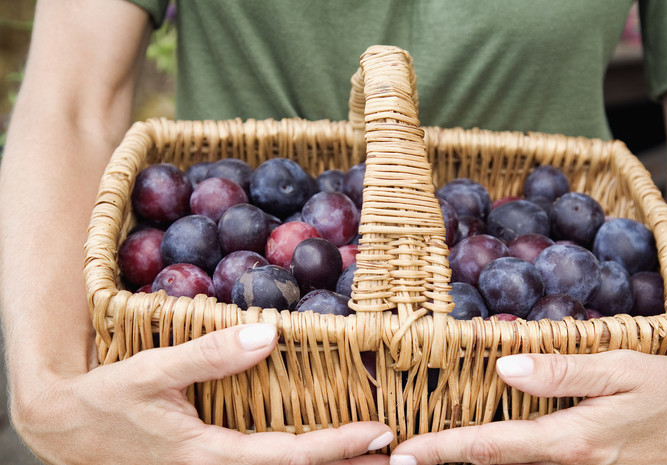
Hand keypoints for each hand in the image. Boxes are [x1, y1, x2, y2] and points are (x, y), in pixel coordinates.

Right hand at [12, 324, 392, 464]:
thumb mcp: (152, 373)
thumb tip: (270, 334)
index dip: (338, 447)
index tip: (381, 435)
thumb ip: (209, 355)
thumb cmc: (107, 402)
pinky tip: (322, 450)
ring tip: (376, 456)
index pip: (289, 456)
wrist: (65, 430)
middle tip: (399, 454)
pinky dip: (299, 461)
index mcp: (209, 455)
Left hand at [390, 350, 666, 464]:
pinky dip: (505, 464)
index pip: (494, 448)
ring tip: (430, 457)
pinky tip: (485, 454)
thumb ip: (562, 371)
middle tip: (399, 461)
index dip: (446, 451)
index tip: (406, 454)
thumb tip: (505, 369)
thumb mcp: (621, 368)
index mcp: (574, 441)